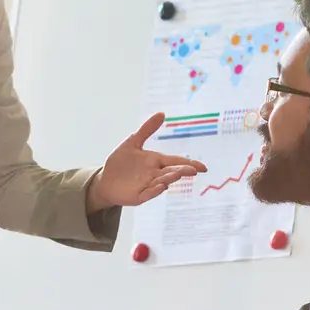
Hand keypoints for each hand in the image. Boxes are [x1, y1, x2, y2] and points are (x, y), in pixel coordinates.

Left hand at [86, 114, 205, 211]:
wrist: (105, 180)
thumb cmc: (121, 162)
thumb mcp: (133, 142)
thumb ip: (147, 129)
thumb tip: (162, 113)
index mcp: (156, 161)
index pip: (176, 162)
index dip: (189, 164)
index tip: (203, 167)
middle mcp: (155, 174)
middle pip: (172, 172)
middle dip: (182, 171)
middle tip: (193, 170)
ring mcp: (148, 186)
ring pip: (162, 182)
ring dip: (169, 178)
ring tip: (177, 174)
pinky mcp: (138, 196)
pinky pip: (148, 194)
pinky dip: (155, 190)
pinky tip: (161, 186)